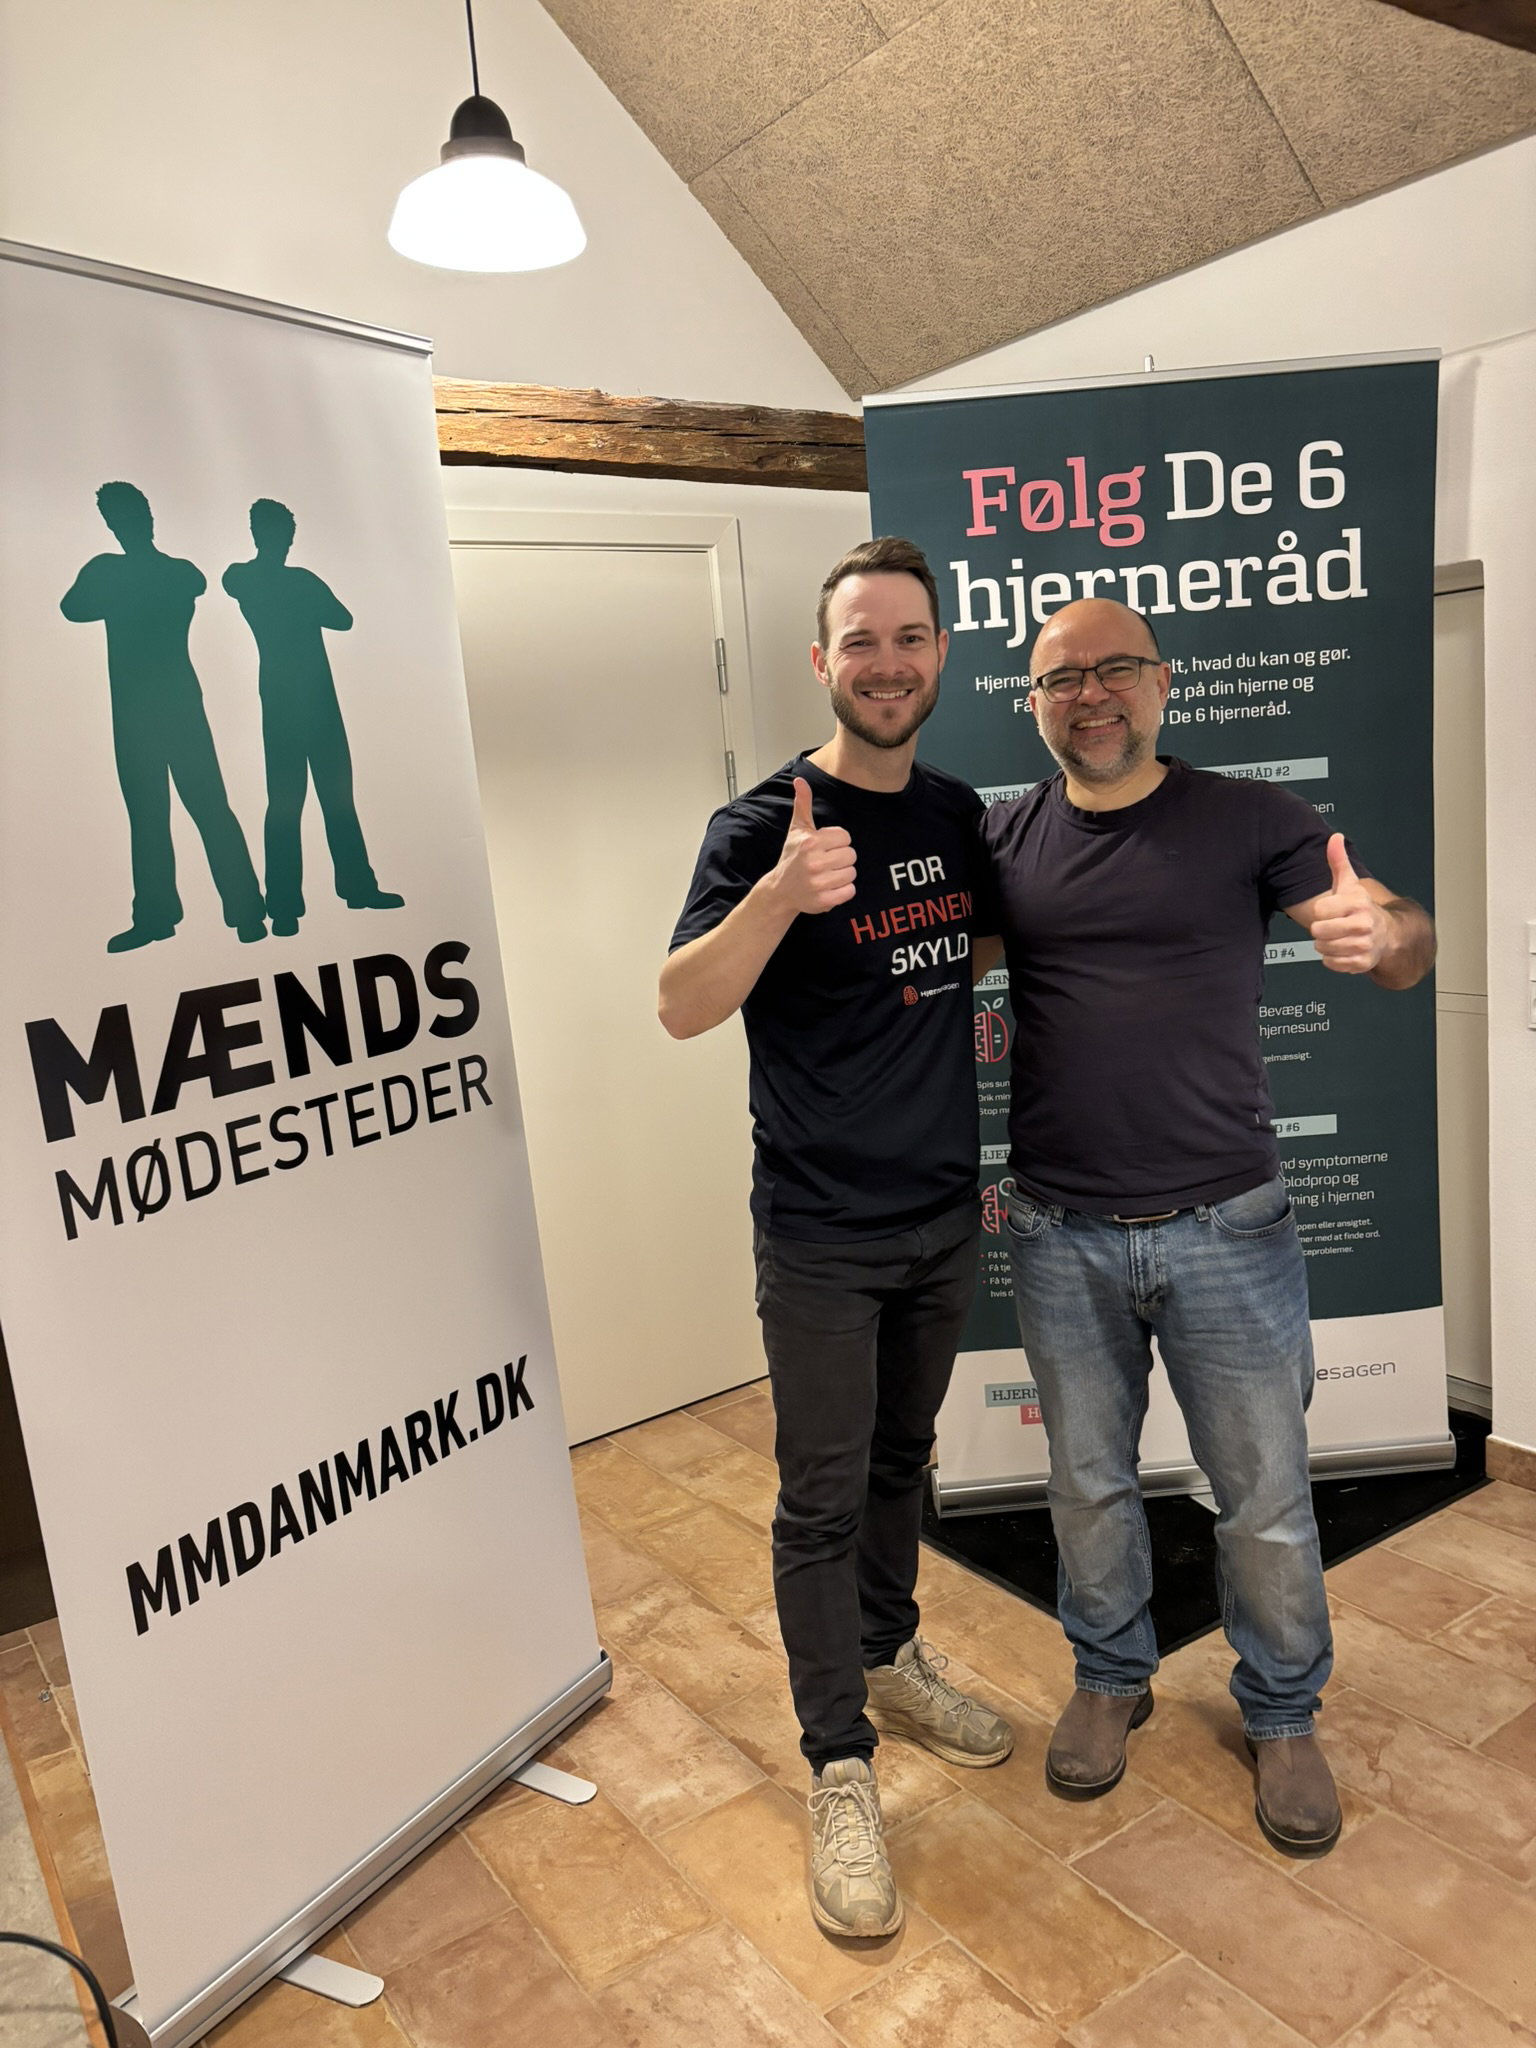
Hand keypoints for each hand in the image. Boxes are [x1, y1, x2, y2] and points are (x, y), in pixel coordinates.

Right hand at [771, 776, 856, 914]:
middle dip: (842, 859)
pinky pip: (850, 891)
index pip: (845, 837)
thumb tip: (799, 781)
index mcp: (811, 842)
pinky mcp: (824, 900)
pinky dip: (843, 891)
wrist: (780, 891)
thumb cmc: (791, 857)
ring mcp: (819, 883)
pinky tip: (830, 887)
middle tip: (827, 862)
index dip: (838, 842)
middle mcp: (814, 862)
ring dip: (843, 875)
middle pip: (851, 855)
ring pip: (852, 873)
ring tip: (827, 875)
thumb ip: (802, 804)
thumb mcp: (796, 830)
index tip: (825, 848)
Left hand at [1311, 834, 1388, 974]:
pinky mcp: (1362, 963)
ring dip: (1326, 944)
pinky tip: (1344, 949)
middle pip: (1318, 931)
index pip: (1319, 910)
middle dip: (1321, 929)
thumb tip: (1335, 838)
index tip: (1333, 910)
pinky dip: (1333, 958)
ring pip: (1322, 948)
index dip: (1322, 911)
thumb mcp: (1349, 883)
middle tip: (1334, 925)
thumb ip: (1338, 861)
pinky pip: (1330, 963)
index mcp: (1358, 903)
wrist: (1385, 934)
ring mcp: (1364, 945)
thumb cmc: (1361, 908)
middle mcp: (1364, 924)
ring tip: (1339, 936)